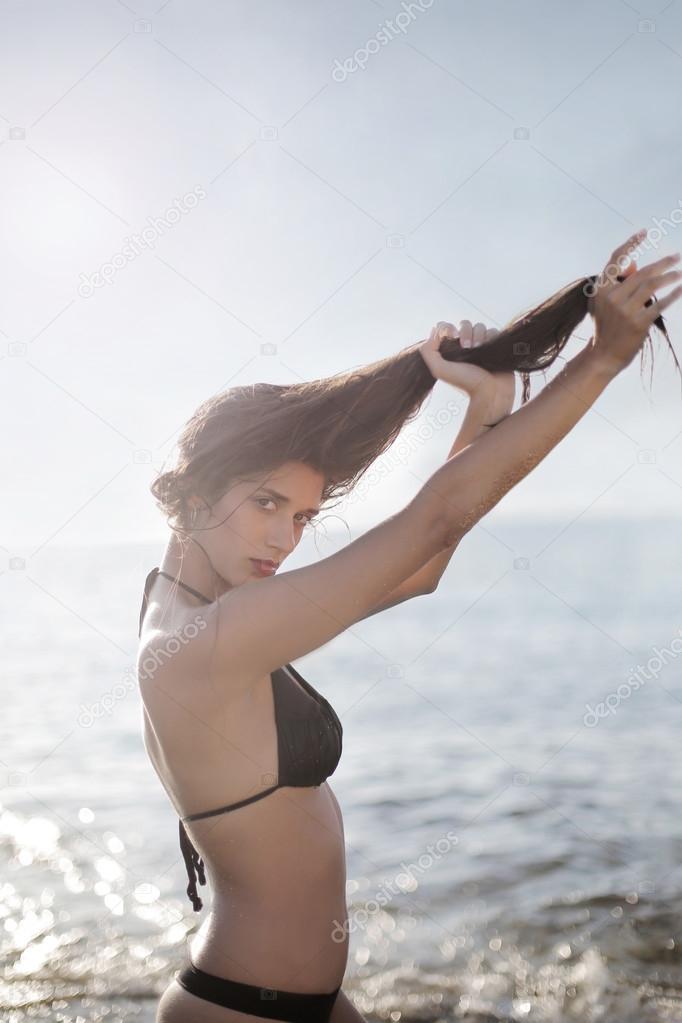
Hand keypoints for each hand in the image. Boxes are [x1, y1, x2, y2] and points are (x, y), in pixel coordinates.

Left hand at [419, 319, 515, 422]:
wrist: (490, 392)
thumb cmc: (465, 383)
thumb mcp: (439, 370)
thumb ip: (428, 351)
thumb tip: (433, 331)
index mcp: (451, 350)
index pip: (446, 327)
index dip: (448, 327)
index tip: (452, 335)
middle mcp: (465, 346)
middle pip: (464, 324)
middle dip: (465, 332)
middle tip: (467, 347)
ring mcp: (481, 345)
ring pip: (479, 326)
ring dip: (478, 335)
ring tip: (478, 349)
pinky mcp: (495, 346)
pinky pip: (493, 331)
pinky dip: (491, 336)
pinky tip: (488, 350)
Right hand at [587, 230, 681, 374]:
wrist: (603, 356)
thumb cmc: (606, 326)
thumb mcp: (604, 302)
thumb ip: (618, 282)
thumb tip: (635, 263)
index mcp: (600, 289)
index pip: (615, 260)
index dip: (630, 243)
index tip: (644, 232)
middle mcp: (611, 297)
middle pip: (641, 272)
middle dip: (662, 263)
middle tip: (676, 257)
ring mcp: (625, 310)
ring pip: (652, 285)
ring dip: (670, 277)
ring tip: (679, 273)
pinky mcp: (638, 323)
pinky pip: (660, 304)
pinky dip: (673, 294)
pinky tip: (681, 288)